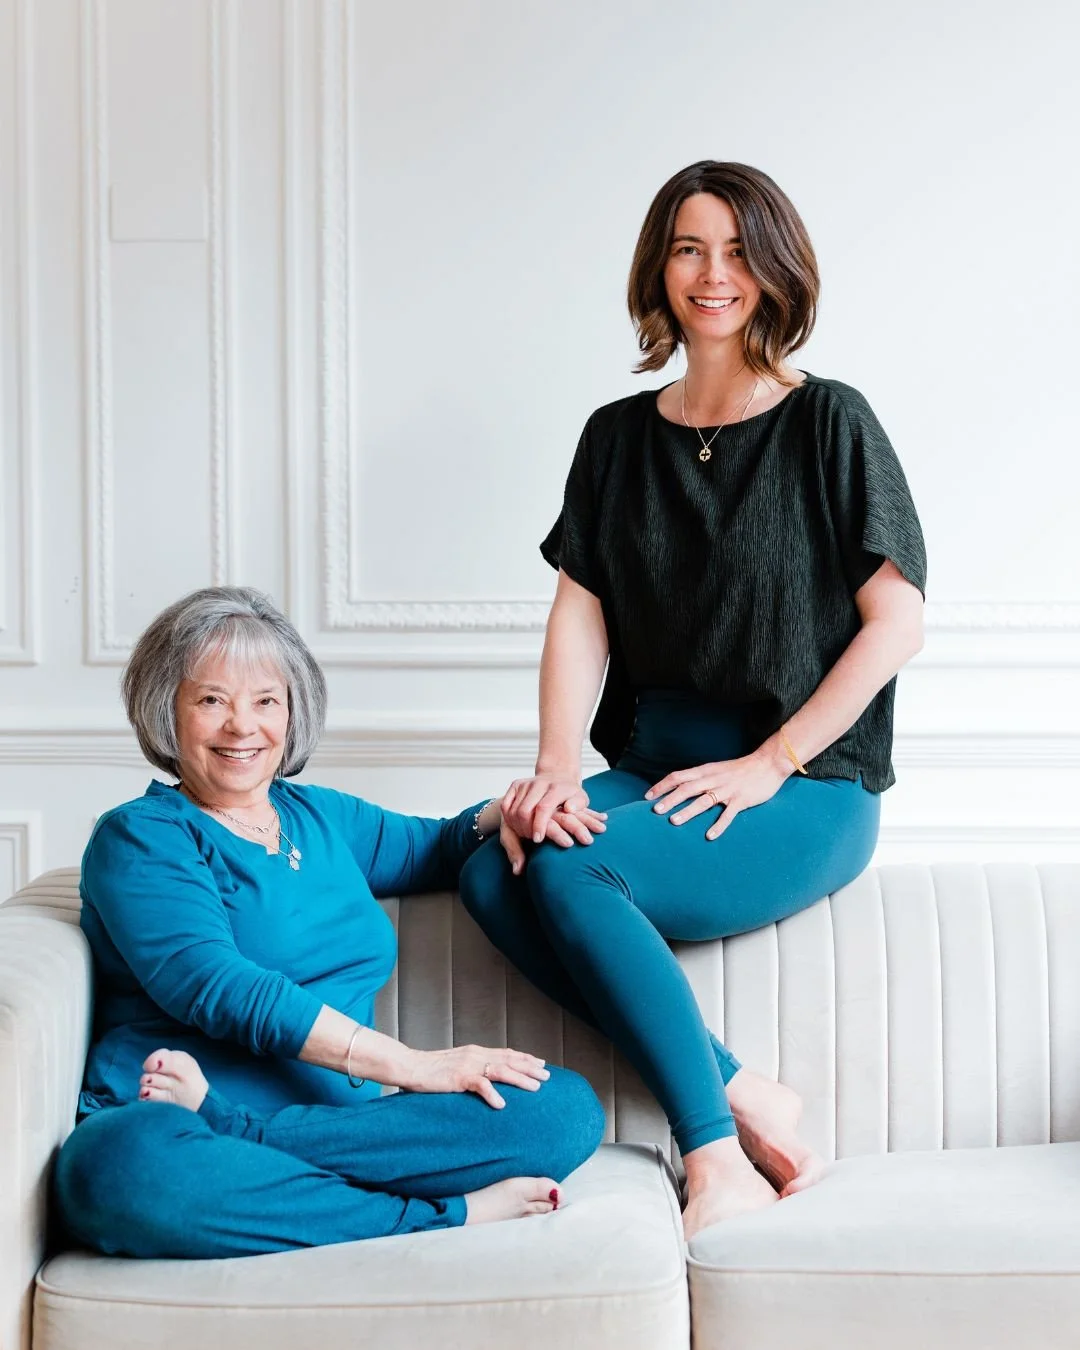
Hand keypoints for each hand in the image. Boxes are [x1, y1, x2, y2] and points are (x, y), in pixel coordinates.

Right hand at [405, 1043, 550, 1108]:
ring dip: (520, 1079)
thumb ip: (471, 1070)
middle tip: (547, 1076)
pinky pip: (479, 1085)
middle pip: (509, 1060)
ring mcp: (467, 1065)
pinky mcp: (457, 1077)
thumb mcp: (456, 1066)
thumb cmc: (430, 1071)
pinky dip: (492, 1094)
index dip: (525, 1058)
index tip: (541, 1063)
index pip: (506, 1053)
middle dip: (530, 1067)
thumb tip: (485, 1080)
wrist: (408, 1066)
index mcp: (475, 1052)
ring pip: (501, 1071)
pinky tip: (502, 1104)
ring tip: (535, 1088)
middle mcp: (475, 1055)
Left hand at [498, 805, 608, 875]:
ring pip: (574, 810)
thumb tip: (518, 871)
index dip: (556, 833)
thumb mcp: (509, 834)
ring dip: (588, 819)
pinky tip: (604, 818)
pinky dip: (591, 813)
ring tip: (602, 829)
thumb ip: (514, 851)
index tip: (567, 844)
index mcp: (530, 808)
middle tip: (588, 840)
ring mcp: (558, 803)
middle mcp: (546, 802)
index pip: (545, 819)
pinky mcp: (566, 804)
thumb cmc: (513, 821)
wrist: (519, 796)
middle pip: (563, 815)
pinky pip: (581, 808)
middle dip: (576, 827)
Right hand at [500, 773, 594, 843]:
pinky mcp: (515, 784)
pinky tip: (518, 826)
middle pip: (524, 811)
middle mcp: (539, 783)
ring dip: (518, 827)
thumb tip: (569, 809)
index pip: (544, 807)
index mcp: (557, 787)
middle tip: (533, 839)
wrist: (558, 776)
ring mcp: (526, 783)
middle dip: (527, 829)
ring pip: (513, 810)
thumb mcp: (582, 800)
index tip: (538, 840)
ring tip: (528, 835)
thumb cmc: (570, 795)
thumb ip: (580, 807)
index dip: (539, 825)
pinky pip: (505, 806)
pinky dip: (510, 819)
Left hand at [645, 751, 789, 839]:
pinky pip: (728, 814)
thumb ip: (700, 777)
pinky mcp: (741, 800)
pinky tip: (710, 836)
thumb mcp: (716, 769)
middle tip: (655, 810)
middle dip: (670, 799)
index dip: (663, 786)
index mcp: (706, 771)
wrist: (768, 763)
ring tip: (674, 821)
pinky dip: (719, 825)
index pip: (679, 776)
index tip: (648, 796)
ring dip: (688, 811)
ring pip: (704, 800)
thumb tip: (680, 787)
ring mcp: (728, 790)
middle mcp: (714, 779)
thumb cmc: (740, 769)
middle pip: (687, 788)